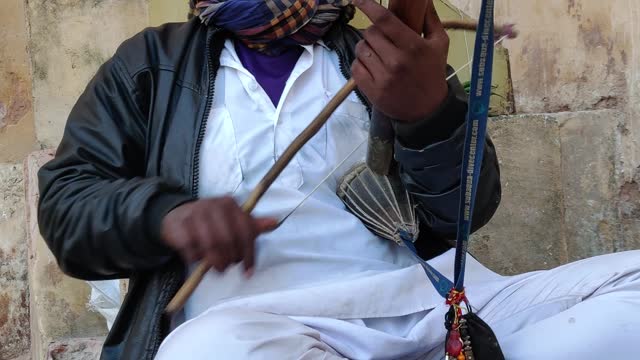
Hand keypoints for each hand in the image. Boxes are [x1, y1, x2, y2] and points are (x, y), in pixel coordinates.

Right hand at [161, 197, 277, 274]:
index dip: (249, 254)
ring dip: (215, 262)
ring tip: (217, 268)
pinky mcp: (179, 226)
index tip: (248, 271)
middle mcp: (212, 205)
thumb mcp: (233, 221)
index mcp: (229, 204)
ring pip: (210, 245)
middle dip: (230, 259)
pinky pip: (191, 248)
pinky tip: (198, 259)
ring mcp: (194, 214)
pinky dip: (196, 258)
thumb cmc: (212, 222)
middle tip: (228, 268)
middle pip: (228, 239)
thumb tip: (275, 222)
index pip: (245, 231)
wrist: (178, 216)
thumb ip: (253, 225)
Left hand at [352, 0, 449, 121]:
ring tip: (377, 54)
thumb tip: (423, 0)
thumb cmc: (433, 73)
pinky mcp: (372, 90)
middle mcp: (396, 61)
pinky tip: (372, 66)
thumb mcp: (440, 44)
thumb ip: (430, 19)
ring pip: (361, 49)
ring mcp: (382, 77)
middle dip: (373, 32)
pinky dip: (361, 63)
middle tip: (382, 40)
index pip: (384, 20)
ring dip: (366, 48)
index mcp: (413, 46)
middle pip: (370, 33)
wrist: (428, 109)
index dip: (368, 6)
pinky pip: (355, 67)